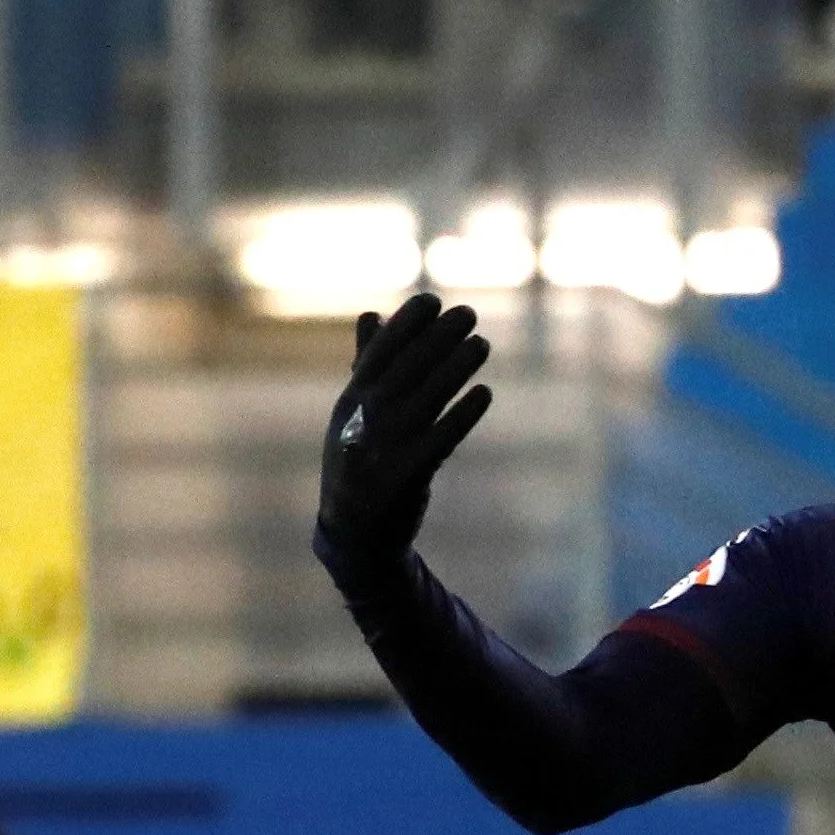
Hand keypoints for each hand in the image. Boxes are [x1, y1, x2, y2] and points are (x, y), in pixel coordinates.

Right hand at [315, 294, 493, 578]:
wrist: (355, 534)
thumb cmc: (360, 462)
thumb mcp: (353, 414)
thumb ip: (366, 365)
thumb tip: (371, 314)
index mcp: (350, 401)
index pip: (378, 354)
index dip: (405, 325)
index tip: (431, 300)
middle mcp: (363, 422)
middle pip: (405, 371)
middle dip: (436, 339)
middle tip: (469, 313)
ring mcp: (384, 449)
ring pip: (424, 400)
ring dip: (455, 369)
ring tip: (482, 344)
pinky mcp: (407, 478)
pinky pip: (439, 440)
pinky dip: (462, 415)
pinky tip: (484, 392)